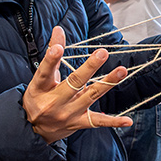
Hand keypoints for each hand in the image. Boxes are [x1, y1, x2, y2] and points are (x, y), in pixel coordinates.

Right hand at [23, 26, 131, 143]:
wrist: (33, 130)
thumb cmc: (38, 98)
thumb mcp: (40, 77)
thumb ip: (52, 53)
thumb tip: (58, 29)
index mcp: (40, 88)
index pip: (45, 72)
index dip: (51, 60)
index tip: (59, 48)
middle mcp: (54, 102)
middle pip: (74, 83)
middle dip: (89, 68)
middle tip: (102, 53)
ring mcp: (68, 114)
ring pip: (90, 96)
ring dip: (108, 83)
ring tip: (122, 70)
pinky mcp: (79, 123)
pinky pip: (98, 122)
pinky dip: (113, 122)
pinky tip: (127, 121)